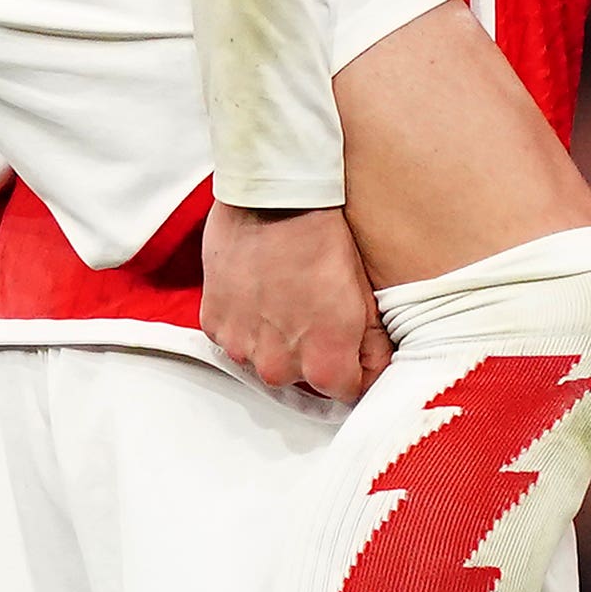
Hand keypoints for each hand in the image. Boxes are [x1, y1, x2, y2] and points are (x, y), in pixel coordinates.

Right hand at [201, 203, 392, 399]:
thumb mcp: (365, 292)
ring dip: (275, 337)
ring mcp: (241, 347)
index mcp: (323, 365)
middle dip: (312, 352)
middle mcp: (278, 367)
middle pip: (301, 377)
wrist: (274, 199)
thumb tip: (376, 368)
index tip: (353, 350)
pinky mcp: (214, 324)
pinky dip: (246, 320)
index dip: (354, 370)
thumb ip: (372, 342)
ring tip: (286, 294)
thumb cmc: (322, 239)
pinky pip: (235, 336)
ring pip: (265, 357)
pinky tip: (260, 289)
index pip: (345, 392)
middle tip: (316, 309)